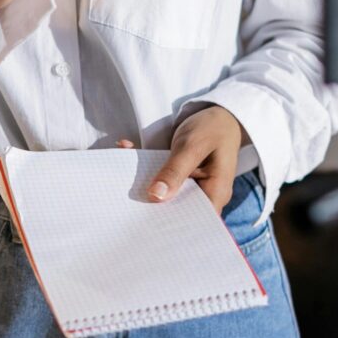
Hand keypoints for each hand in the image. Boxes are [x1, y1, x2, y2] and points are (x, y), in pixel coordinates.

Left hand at [117, 106, 246, 213]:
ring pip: (165, 193)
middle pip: (176, 210)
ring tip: (119, 179)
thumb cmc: (213, 128)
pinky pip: (160, 177)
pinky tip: (126, 149)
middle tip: (126, 206)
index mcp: (215, 193)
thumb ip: (175, 171)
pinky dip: (144, 166)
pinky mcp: (178, 176)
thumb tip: (156, 196)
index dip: (172, 226)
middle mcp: (202, 194)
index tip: (146, 224)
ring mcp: (189, 186)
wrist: (218, 112)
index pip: (195, 221)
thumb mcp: (193, 147)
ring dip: (143, 184)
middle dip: (152, 207)